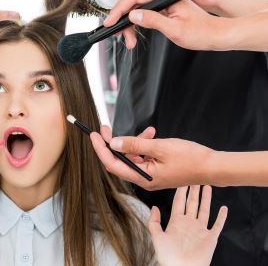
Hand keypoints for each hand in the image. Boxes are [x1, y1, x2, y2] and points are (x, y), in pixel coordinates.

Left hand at [91, 126, 215, 189]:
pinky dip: (144, 145)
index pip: (112, 165)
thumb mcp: (160, 147)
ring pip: (132, 156)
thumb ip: (135, 145)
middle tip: (106, 128)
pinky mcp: (157, 169)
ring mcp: (150, 174)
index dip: (100, 150)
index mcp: (143, 177)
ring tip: (146, 131)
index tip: (94, 135)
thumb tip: (113, 143)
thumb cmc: (191, 159)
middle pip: (119, 160)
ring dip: (132, 142)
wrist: (212, 166)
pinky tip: (151, 134)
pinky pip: (143, 156)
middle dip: (111, 143)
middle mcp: (144, 179)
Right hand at [103, 0, 227, 49]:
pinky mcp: (162, 9)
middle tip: (116, 35)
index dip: (119, 9)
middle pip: (132, 1)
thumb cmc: (200, 32)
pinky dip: (135, 25)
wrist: (215, 35)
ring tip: (129, 41)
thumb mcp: (175, 29)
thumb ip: (153, 20)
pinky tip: (132, 36)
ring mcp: (162, 1)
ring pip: (136, 8)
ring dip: (128, 25)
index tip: (109, 22)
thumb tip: (133, 15)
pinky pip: (142, 13)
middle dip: (121, 18)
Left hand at [150, 186, 227, 265]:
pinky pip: (217, 225)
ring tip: (207, 186)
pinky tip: (224, 208)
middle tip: (196, 178)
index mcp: (176, 222)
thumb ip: (154, 221)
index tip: (182, 179)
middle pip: (192, 203)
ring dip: (206, 199)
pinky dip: (222, 217)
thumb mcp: (157, 237)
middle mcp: (189, 224)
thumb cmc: (168, 257)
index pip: (179, 202)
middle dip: (194, 190)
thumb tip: (154, 207)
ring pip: (204, 210)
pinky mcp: (210, 238)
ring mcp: (200, 230)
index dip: (180, 191)